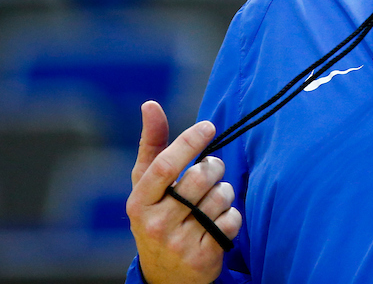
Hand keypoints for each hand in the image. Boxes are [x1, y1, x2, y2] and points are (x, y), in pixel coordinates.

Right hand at [127, 101, 241, 283]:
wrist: (165, 275)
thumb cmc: (157, 215)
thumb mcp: (147, 185)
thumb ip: (152, 145)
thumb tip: (150, 104)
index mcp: (140, 201)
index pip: (165, 165)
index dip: (188, 142)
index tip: (208, 126)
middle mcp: (156, 223)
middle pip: (200, 177)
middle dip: (214, 168)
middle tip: (210, 173)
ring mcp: (179, 242)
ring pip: (221, 197)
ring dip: (224, 193)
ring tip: (211, 202)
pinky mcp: (203, 256)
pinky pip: (232, 220)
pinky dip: (232, 216)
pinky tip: (218, 223)